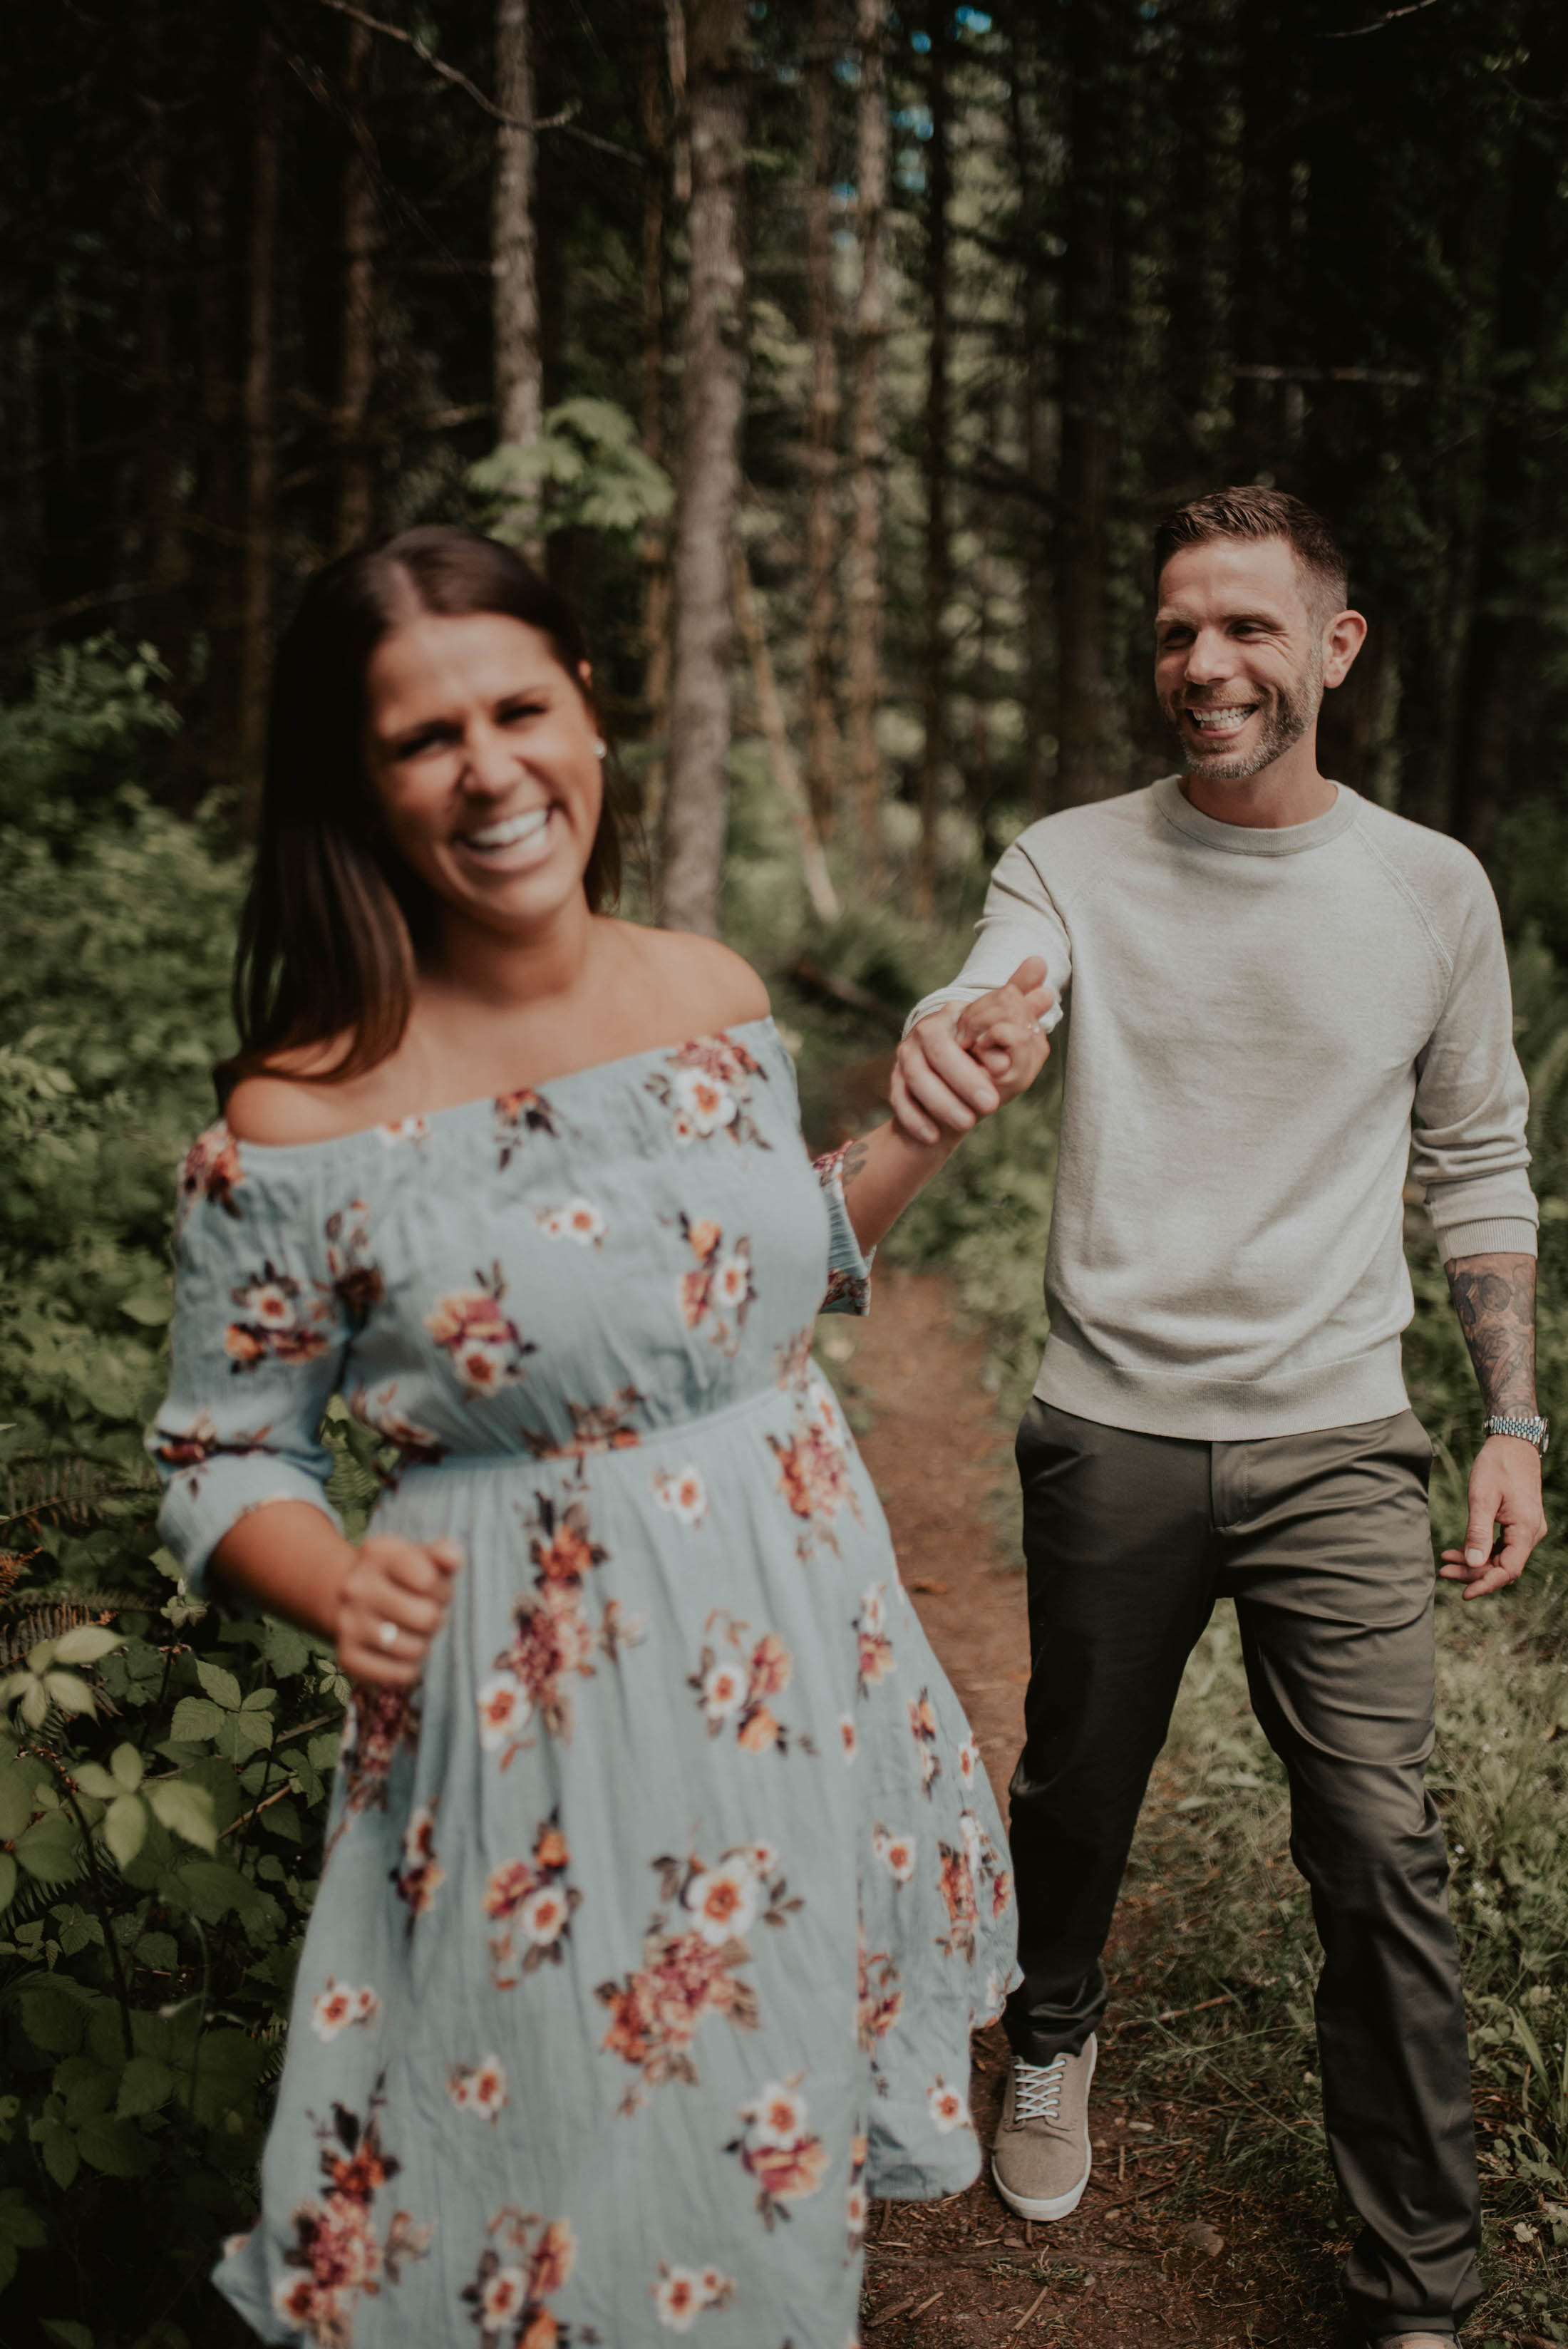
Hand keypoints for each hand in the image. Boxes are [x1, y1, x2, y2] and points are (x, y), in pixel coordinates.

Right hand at [333, 1533, 463, 1683]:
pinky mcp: (346, 1657)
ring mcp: (347, 1623)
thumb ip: (443, 1553)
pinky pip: (397, 1675)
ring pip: (414, 1649)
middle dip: (435, 1618)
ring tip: (414, 1631)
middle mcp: (356, 1587)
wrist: (348, 1595)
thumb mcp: (419, 1555)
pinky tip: (402, 1653)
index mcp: (378, 1554)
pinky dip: (408, 1669)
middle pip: (426, 1618)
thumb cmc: (400, 1576)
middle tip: (426, 1613)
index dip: (441, 1590)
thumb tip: (453, 1558)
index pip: (429, 1581)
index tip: (432, 1588)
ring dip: (423, 1644)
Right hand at [890, 959, 1053, 1144]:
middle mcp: (924, 1032)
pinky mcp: (895, 1083)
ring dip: (940, 1103)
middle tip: (989, 1105)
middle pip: (936, 1054)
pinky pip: (898, 1101)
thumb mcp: (1004, 1028)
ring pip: (914, 1078)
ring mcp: (906, 1057)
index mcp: (952, 1015)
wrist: (952, 1081)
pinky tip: (933, 1137)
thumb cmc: (983, 1051)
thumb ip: (1018, 1001)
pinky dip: (914, 1119)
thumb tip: (1040, 963)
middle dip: (962, 1080)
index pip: (963, 1027)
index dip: (982, 1048)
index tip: (1004, 1070)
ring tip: (966, 1124)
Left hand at [1439, 1435, 1547, 1599]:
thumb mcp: (1482, 1497)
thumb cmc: (1497, 1465)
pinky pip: (1501, 1546)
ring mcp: (1527, 1529)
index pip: (1507, 1570)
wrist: (1512, 1443)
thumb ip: (1477, 1531)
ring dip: (1474, 1562)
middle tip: (1443, 1571)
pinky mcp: (1519, 1524)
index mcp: (1525, 1529)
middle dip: (1473, 1572)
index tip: (1463, 1593)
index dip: (1485, 1584)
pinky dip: (1481, 1551)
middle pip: (1502, 1566)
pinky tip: (1459, 1551)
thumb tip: (1473, 1562)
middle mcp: (1531, 1533)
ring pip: (1501, 1557)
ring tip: (1446, 1561)